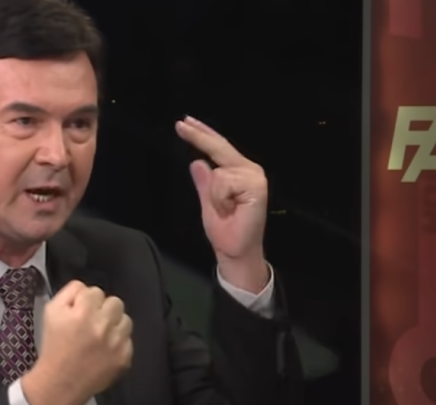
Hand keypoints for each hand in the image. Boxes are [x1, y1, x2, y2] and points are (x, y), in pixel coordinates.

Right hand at [22, 280, 131, 404]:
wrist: (60, 383)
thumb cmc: (54, 345)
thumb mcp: (51, 311)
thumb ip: (70, 292)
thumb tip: (85, 289)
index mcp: (84, 311)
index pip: (95, 291)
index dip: (85, 301)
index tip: (79, 313)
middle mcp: (103, 324)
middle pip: (115, 302)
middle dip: (103, 309)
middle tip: (92, 322)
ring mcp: (117, 342)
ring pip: (126, 319)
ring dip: (114, 324)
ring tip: (101, 335)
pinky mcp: (125, 357)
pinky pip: (128, 340)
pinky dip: (118, 343)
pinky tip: (105, 350)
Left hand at [176, 116, 268, 288]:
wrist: (235, 251)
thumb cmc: (225, 230)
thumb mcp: (207, 202)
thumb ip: (204, 183)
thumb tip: (196, 162)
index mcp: (240, 172)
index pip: (218, 148)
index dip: (202, 134)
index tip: (184, 122)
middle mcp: (249, 170)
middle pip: (220, 147)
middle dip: (199, 136)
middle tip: (180, 124)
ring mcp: (254, 177)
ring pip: (218, 171)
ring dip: (214, 195)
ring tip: (225, 210)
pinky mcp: (255, 186)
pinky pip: (223, 183)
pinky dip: (220, 199)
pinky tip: (230, 210)